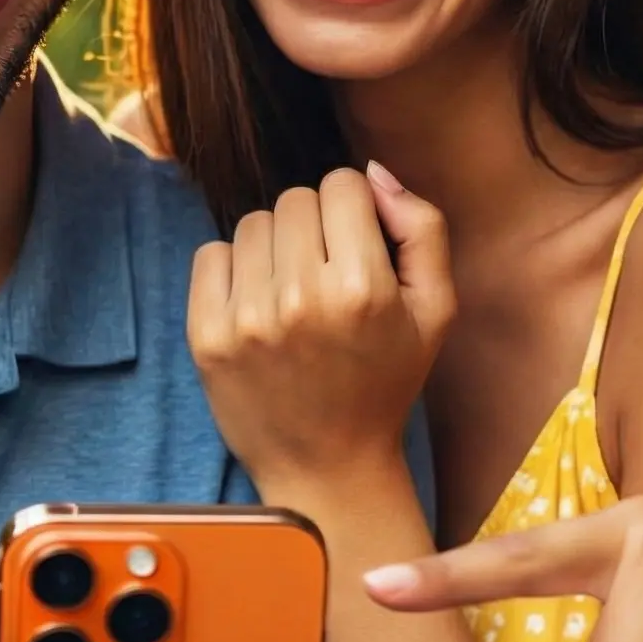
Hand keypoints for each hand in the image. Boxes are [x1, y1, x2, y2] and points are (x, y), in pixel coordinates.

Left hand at [189, 163, 454, 492]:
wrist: (327, 467)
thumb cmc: (385, 384)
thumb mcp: (435, 311)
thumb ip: (423, 229)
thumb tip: (375, 173)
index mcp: (363, 287)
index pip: (342, 185)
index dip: (354, 212)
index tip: (358, 250)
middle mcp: (301, 298)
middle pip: (295, 199)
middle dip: (315, 227)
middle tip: (326, 277)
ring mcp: (247, 318)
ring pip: (253, 223)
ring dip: (274, 247)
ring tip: (293, 295)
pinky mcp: (207, 335)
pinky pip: (211, 254)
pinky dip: (233, 270)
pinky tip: (258, 307)